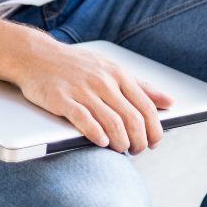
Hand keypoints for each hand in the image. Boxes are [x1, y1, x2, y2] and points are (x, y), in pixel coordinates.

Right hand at [16, 44, 173, 154]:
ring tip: (120, 149)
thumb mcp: (112, 69)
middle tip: (137, 150)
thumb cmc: (77, 65)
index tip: (154, 142)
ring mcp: (82, 90)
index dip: (154, 129)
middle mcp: (103, 81)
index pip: (146, 106)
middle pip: (132, 118)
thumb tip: (169, 101)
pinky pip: (84, 119)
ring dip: (120, 142)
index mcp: (118, 74)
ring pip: (112, 122)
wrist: (37, 55)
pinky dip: (96, 134)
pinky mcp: (62, 99)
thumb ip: (141, 86)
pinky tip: (100, 142)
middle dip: (139, 140)